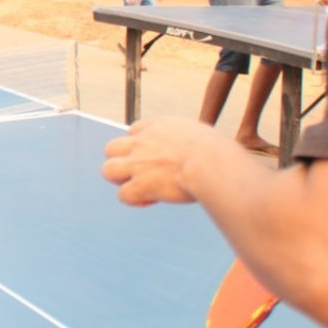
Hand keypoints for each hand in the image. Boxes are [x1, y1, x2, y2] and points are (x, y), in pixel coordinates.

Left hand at [102, 117, 223, 205]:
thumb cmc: (218, 153)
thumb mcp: (202, 135)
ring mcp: (137, 163)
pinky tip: (151, 200)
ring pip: (108, 170)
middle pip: (111, 148)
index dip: (141, 147)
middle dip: (123, 162)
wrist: (212, 164)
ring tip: (141, 187)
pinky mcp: (139, 184)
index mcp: (158, 126)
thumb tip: (196, 151)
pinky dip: (135, 200)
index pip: (134, 131)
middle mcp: (142, 142)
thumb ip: (188, 140)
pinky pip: (123, 195)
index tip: (157, 158)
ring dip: (122, 181)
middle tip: (143, 174)